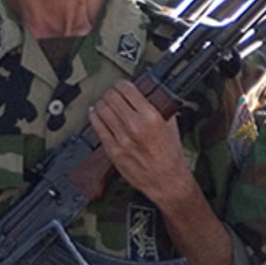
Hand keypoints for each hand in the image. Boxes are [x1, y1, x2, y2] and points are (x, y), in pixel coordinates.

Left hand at [89, 81, 193, 207]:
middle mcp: (135, 126)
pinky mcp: (113, 151)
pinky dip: (94, 117)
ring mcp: (122, 139)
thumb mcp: (170, 125)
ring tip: (104, 103)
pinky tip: (96, 114)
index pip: (127, 89)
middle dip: (111, 93)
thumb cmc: (170, 155)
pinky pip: (97, 127)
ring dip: (101, 103)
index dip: (122, 84)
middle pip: (111, 97)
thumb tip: (149, 92)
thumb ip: (159, 107)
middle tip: (112, 94)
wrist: (166, 180)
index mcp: (151, 117)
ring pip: (102, 110)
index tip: (121, 85)